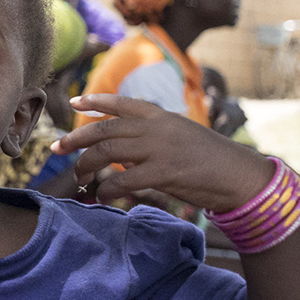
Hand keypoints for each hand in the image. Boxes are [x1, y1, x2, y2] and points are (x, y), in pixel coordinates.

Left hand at [57, 94, 271, 211]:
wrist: (242, 176)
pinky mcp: (163, 172)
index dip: (96, 102)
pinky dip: (106, 190)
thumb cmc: (212, 159)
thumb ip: (153, 134)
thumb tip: (123, 144)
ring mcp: (159, 149)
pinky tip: (100, 197)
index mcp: (162, 116)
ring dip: (86, 166)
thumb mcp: (182, 134)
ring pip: (107, 152)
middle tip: (57, 148)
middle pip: (105, 129)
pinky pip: (122, 181)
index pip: (122, 103)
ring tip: (78, 178)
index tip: (74, 102)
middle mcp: (157, 128)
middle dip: (76, 138)